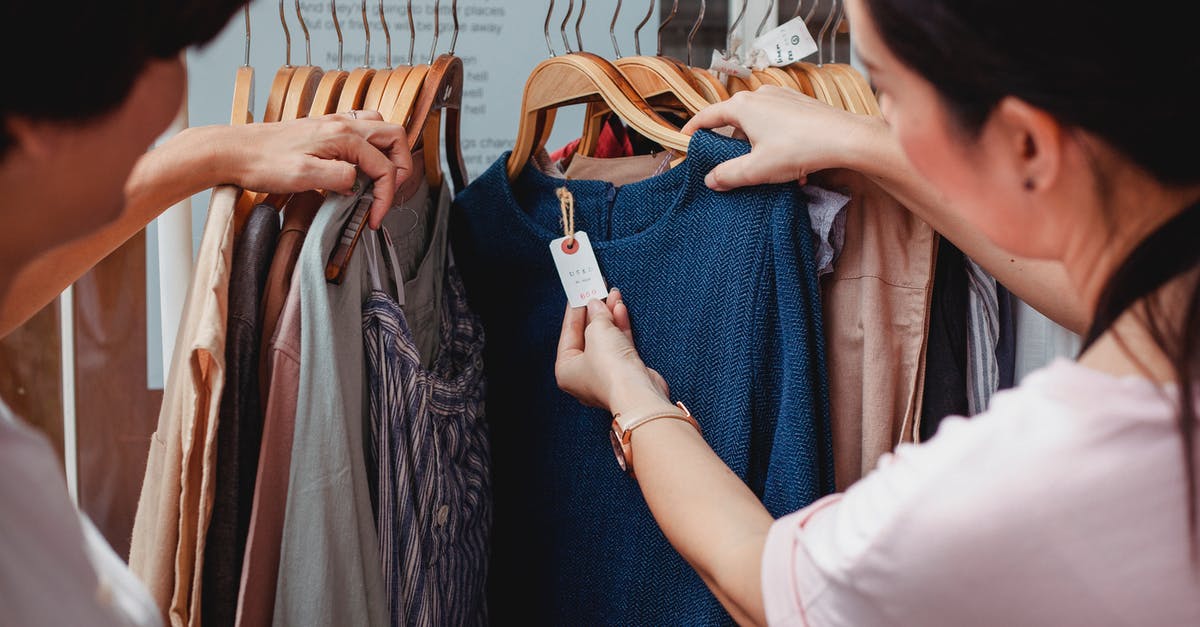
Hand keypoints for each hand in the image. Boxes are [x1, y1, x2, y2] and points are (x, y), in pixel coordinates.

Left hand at [213, 111, 413, 228]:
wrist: (233, 151)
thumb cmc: (262, 163)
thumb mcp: (303, 176)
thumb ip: (340, 178)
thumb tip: (359, 183)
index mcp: (343, 136)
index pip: (384, 166)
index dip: (386, 196)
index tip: (375, 217)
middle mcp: (342, 124)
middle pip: (394, 137)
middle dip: (400, 167)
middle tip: (389, 194)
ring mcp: (333, 123)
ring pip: (380, 129)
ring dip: (388, 154)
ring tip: (379, 180)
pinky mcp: (324, 129)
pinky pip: (361, 130)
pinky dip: (371, 148)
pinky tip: (357, 167)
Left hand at [556, 288, 673, 416]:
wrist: (638, 393)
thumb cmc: (610, 371)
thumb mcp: (597, 332)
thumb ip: (596, 316)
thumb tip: (596, 305)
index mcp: (566, 370)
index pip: (568, 334)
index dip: (574, 311)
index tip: (578, 294)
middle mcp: (584, 374)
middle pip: (587, 336)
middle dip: (594, 312)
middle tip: (597, 291)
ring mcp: (606, 374)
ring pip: (605, 339)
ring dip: (609, 316)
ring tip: (613, 295)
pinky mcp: (625, 371)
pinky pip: (620, 344)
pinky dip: (620, 327)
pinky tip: (621, 309)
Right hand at [681, 86, 886, 191]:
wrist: (845, 138)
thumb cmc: (799, 149)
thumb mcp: (756, 169)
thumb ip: (728, 175)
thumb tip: (710, 179)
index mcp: (743, 106)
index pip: (708, 116)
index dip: (693, 129)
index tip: (685, 139)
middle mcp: (760, 95)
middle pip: (735, 122)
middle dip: (734, 146)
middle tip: (733, 167)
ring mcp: (782, 97)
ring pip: (759, 125)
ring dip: (759, 149)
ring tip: (771, 172)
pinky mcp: (800, 104)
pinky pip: (779, 124)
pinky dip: (778, 143)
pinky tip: (792, 164)